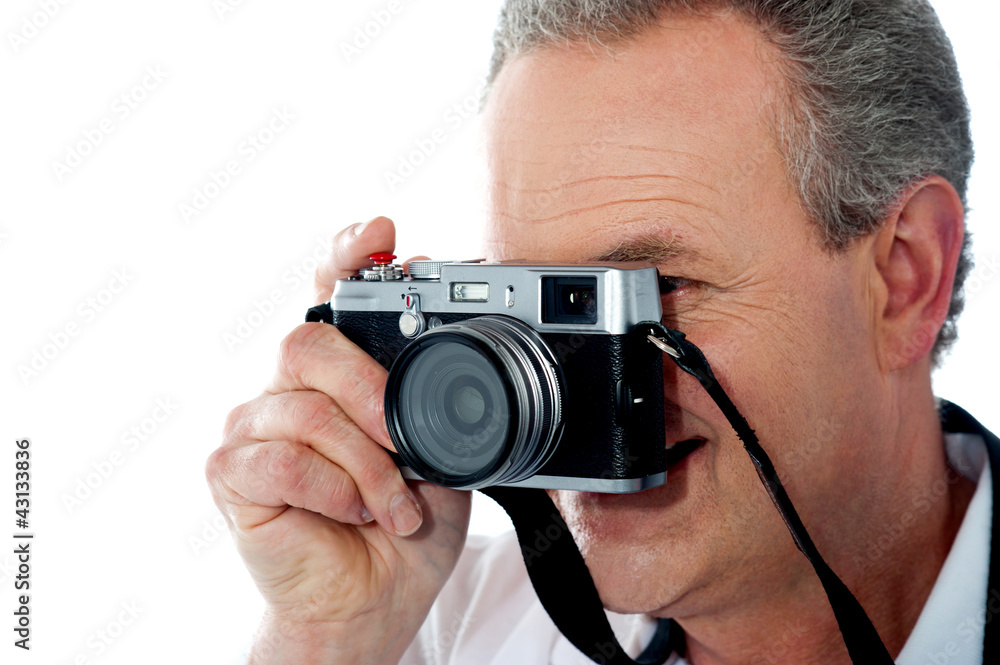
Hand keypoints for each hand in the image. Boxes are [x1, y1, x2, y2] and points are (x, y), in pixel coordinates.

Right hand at [206, 217, 471, 664]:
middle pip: (308, 342)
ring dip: (368, 464)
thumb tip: (454, 341)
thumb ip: (433, 397)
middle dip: (371, 392)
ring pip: (306, 408)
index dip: (347, 255)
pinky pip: (285, 460)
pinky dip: (337, 490)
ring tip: (396, 505)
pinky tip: (356, 514)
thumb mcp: (439, 452)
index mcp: (335, 373)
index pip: (328, 293)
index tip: (381, 232)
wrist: (375, 600)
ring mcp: (251, 427)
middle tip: (406, 441)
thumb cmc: (403, 523)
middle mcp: (286, 388)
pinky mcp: (231, 474)